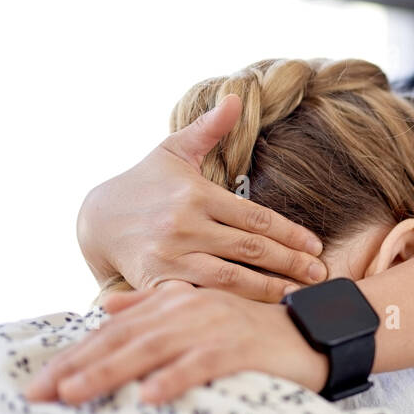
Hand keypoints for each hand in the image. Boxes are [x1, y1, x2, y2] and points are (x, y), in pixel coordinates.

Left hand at [24, 281, 328, 405]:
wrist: (315, 332)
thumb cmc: (254, 334)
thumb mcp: (200, 314)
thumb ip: (153, 307)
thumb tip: (105, 309)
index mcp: (174, 302)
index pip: (113, 331)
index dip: (74, 355)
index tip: (38, 382)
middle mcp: (189, 309)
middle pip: (124, 339)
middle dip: (78, 366)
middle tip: (40, 395)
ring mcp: (216, 326)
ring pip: (153, 350)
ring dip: (111, 372)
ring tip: (75, 395)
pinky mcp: (242, 347)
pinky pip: (202, 364)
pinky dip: (175, 379)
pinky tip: (149, 397)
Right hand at [77, 94, 328, 302]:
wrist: (94, 220)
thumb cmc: (143, 184)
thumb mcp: (173, 151)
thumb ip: (208, 129)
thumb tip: (236, 97)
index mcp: (196, 195)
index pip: (256, 217)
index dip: (290, 233)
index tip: (315, 246)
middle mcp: (184, 226)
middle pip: (250, 248)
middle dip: (289, 264)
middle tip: (320, 275)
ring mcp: (170, 256)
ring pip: (229, 278)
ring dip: (267, 290)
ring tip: (298, 297)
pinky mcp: (155, 282)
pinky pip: (199, 296)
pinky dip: (227, 307)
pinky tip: (253, 316)